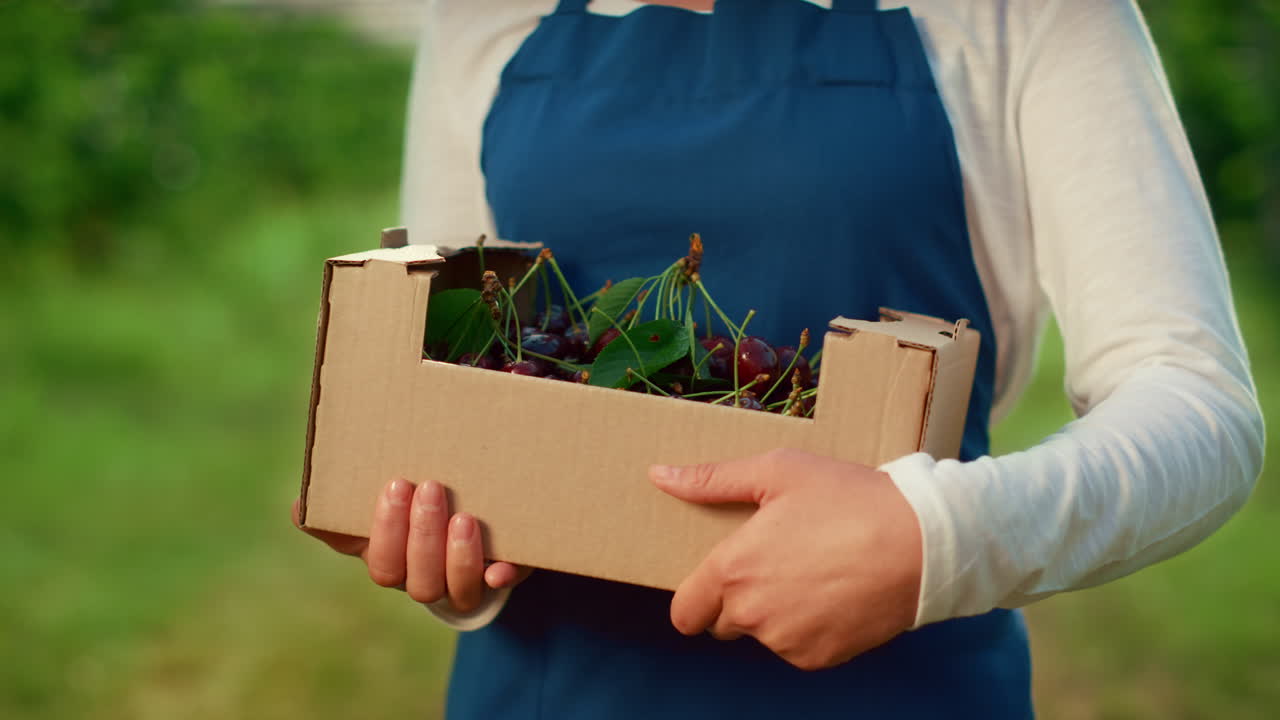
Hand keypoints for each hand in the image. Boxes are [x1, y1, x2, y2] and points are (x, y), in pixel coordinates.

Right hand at [292, 478, 530, 611]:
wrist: (476, 513)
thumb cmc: (415, 499)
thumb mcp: (386, 496)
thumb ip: (345, 498)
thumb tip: (300, 509)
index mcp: (392, 558)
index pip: (380, 561)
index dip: (385, 530)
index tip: (395, 484)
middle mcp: (424, 578)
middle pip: (416, 579)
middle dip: (421, 535)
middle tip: (431, 487)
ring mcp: (463, 582)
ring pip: (455, 589)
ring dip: (458, 557)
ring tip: (465, 517)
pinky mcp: (503, 573)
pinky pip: (501, 586)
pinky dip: (501, 577)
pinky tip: (500, 568)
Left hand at [650, 449, 921, 670]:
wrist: (922, 543)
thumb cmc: (849, 499)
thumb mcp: (778, 472)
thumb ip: (713, 479)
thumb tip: (659, 476)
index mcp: (733, 570)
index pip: (684, 612)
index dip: (694, 598)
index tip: (716, 581)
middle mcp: (752, 614)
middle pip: (722, 623)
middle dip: (738, 599)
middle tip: (776, 563)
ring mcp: (786, 641)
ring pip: (762, 634)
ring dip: (774, 613)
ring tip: (812, 571)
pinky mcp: (818, 658)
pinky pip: (796, 647)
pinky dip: (807, 628)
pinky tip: (832, 593)